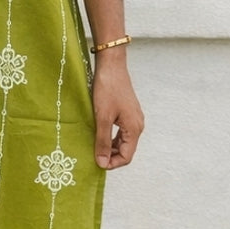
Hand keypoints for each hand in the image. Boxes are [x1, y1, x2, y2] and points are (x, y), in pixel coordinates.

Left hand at [92, 55, 144, 169]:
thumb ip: (102, 141)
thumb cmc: (107, 89)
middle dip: (110, 156)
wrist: (111, 65)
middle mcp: (137, 125)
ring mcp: (133, 118)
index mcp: (134, 128)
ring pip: (122, 141)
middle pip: (125, 150)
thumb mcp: (102, 117)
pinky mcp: (127, 112)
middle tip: (92, 155)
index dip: (112, 163)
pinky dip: (110, 137)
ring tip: (93, 146)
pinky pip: (120, 131)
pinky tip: (98, 134)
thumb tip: (102, 163)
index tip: (96, 163)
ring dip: (109, 146)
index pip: (127, 156)